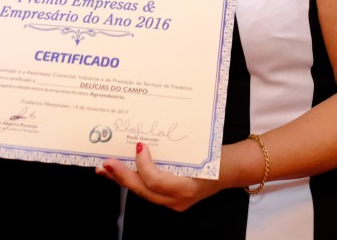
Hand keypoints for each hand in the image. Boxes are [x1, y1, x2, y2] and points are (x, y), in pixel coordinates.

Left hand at [96, 142, 222, 211]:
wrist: (231, 170)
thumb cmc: (217, 156)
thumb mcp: (201, 149)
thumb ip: (176, 147)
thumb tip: (149, 133)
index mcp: (188, 187)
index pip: (157, 181)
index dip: (144, 165)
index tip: (139, 146)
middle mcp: (178, 199)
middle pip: (144, 190)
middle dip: (122, 176)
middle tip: (106, 163)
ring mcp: (173, 202)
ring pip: (142, 192)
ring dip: (122, 179)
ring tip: (105, 168)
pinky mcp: (168, 198)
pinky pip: (146, 191)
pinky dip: (132, 180)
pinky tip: (119, 173)